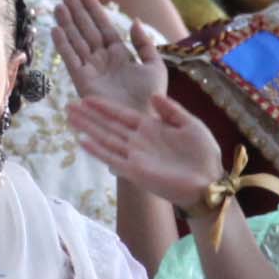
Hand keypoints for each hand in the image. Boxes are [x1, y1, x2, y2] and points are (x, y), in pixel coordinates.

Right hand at [51, 0, 160, 115]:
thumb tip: (134, 20)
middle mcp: (103, 60)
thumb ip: (144, 43)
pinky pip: (71, 59)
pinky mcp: (83, 81)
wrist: (142, 120)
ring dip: (67, 24)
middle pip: (87, 31)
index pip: (104, 26)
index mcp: (120, 54)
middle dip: (77, 13)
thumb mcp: (154, 65)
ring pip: (77, 41)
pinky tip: (56, 29)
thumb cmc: (152, 96)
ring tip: (58, 6)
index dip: (94, 9)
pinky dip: (63, 44)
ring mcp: (92, 69)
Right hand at [68, 86, 226, 214]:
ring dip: (88, 129)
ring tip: (70, 118)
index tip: (87, 98)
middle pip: (108, 126)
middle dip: (89, 116)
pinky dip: (97, 151)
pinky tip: (82, 142)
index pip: (122, 115)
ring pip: (105, 140)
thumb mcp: (190, 124)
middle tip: (69, 105)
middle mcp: (138, 141)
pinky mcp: (136, 172)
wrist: (209, 181)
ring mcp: (135, 157)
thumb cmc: (203, 153)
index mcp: (151, 128)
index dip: (104, 107)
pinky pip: (113, 159)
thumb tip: (154, 97)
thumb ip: (171, 110)